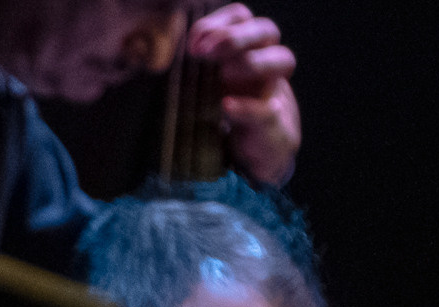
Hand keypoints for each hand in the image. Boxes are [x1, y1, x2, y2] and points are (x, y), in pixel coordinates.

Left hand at [191, 4, 299, 184]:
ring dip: (251, 61)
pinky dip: (246, 107)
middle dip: (235, 36)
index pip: (242, 17)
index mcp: (244, 50)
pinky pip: (267, 109)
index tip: (193, 41)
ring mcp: (273, 91)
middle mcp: (264, 64)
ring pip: (282, 58)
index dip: (220, 22)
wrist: (250, 157)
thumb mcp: (204, 89)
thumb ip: (191, 71)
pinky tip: (226, 106)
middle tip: (204, 51)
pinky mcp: (273, 123)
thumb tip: (156, 59)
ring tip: (223, 75)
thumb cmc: (222, 116)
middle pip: (266, 29)